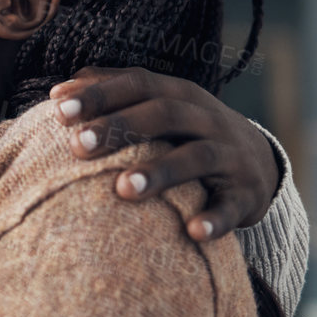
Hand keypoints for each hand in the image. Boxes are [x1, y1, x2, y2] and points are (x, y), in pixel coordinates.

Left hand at [49, 66, 281, 242]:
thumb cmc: (186, 132)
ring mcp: (230, 155)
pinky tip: (193, 232)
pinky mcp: (246, 194)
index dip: (99, 95)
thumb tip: (56, 91)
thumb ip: (111, 94)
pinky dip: (215, 218)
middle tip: (77, 146)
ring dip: (161, 171)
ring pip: (197, 157)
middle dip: (119, 127)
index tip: (57, 110)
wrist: (259, 162)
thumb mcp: (157, 106)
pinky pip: (231, 206)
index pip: (138, 84)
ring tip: (123, 189)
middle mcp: (206, 118)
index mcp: (179, 94)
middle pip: (164, 114)